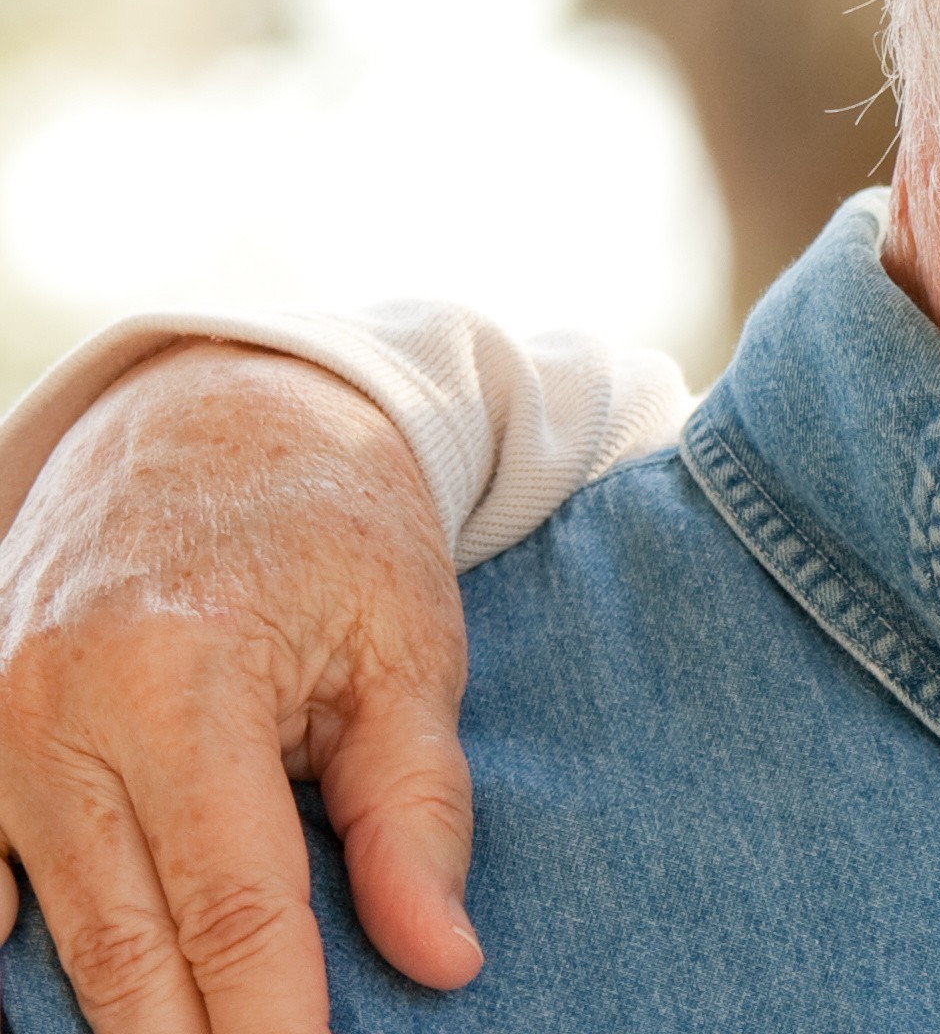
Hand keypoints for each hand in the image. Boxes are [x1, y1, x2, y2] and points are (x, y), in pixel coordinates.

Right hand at [0, 344, 480, 1031]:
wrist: (207, 417)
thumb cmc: (330, 529)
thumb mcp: (407, 646)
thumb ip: (415, 811)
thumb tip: (445, 960)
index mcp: (175, 684)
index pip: (232, 907)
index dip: (272, 1021)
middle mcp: (51, 721)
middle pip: (122, 952)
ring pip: (49, 942)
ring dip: (122, 1020)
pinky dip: (25, 969)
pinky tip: (74, 1018)